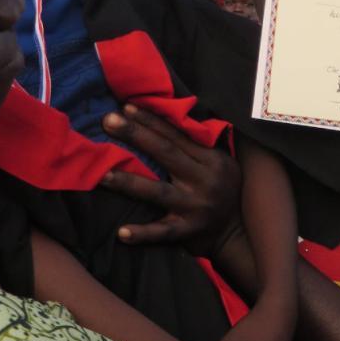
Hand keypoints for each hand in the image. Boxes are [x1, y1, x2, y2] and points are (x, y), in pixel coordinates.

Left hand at [100, 105, 241, 253]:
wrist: (237, 232)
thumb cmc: (224, 190)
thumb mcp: (221, 162)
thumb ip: (198, 145)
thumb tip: (167, 117)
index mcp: (212, 159)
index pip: (176, 135)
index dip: (151, 120)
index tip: (126, 107)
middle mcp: (204, 180)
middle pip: (165, 153)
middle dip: (135, 135)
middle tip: (108, 121)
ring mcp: (196, 206)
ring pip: (158, 192)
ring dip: (129, 182)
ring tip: (102, 175)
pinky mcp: (189, 230)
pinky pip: (163, 231)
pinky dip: (143, 233)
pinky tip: (121, 233)